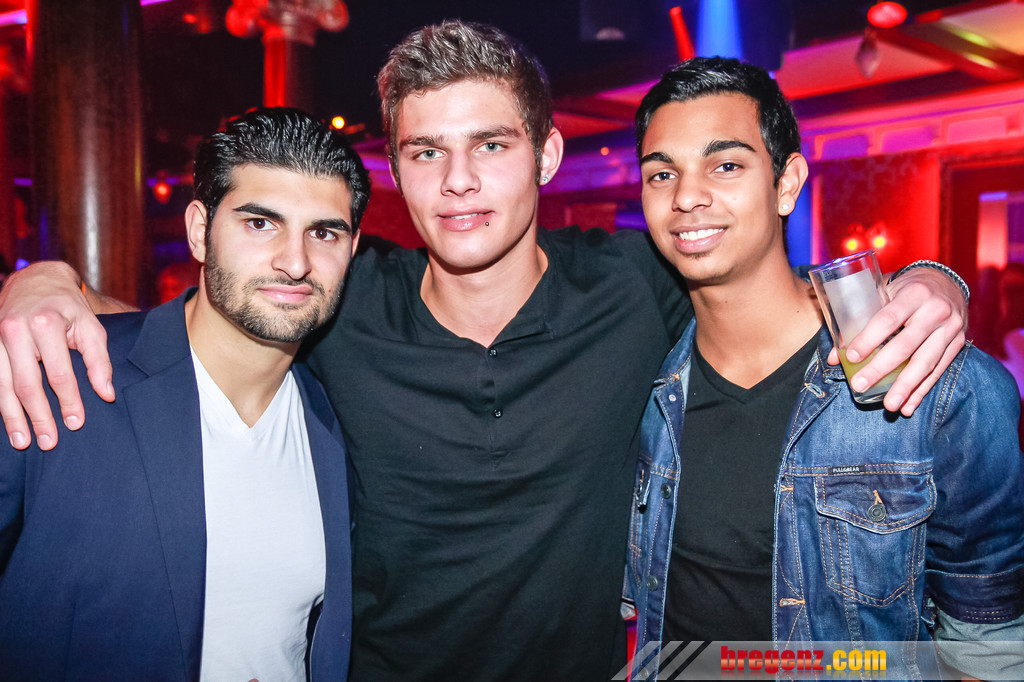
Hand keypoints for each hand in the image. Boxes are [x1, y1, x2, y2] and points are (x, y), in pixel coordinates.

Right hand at [0, 262, 114, 449]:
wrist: (35, 282)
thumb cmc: (67, 308)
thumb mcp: (91, 327)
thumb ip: (99, 361)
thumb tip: (107, 394)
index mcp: (46, 325)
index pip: (58, 373)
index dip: (68, 401)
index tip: (76, 423)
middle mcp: (16, 331)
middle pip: (27, 383)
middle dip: (38, 416)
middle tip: (48, 442)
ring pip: (3, 385)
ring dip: (13, 417)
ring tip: (23, 441)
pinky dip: (1, 402)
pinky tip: (8, 420)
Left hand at [826, 266, 966, 416]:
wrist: (947, 282)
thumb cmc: (906, 288)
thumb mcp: (884, 291)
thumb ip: (860, 318)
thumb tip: (835, 356)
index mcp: (914, 293)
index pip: (888, 319)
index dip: (869, 339)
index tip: (851, 357)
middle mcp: (936, 310)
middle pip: (906, 345)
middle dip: (881, 369)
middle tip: (860, 386)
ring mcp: (951, 328)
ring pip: (926, 362)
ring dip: (906, 387)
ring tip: (890, 405)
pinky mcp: (958, 343)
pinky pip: (939, 370)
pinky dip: (922, 390)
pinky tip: (909, 405)